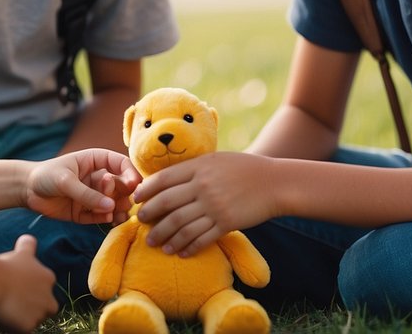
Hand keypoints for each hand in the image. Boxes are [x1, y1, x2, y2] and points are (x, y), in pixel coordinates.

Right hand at [0, 235, 56, 332]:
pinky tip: (2, 315)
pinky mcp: (28, 327)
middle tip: (13, 302)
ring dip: (21, 316)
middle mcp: (49, 298)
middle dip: (33, 308)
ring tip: (5, 306)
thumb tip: (28, 238)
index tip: (16, 288)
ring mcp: (39, 314)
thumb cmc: (3, 266)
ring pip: (32, 320)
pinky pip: (21, 331)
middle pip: (44, 309)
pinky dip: (12, 326)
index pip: (43, 291)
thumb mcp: (19, 253)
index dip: (29, 291)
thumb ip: (28, 245)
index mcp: (48, 278)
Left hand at [23, 149, 140, 223]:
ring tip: (119, 215)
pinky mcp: (86, 212)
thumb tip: (111, 207)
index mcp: (96, 160)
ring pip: (114, 203)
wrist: (25, 191)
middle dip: (124, 195)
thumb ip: (87, 194)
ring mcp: (93, 196)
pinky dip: (106, 219)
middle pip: (121, 186)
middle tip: (121, 203)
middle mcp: (98, 178)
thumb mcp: (65, 181)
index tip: (134, 186)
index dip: (130, 174)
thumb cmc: (45, 176)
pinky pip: (101, 217)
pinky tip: (107, 220)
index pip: (121, 164)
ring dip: (119, 209)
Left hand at [133, 152, 275, 256]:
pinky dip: (187, 247)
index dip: (145, 190)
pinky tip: (180, 252)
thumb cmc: (243, 168)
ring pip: (180, 225)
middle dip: (149, 216)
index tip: (137, 199)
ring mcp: (214, 206)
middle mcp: (203, 186)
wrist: (274, 183)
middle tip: (141, 224)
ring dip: (164, 236)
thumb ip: (192, 168)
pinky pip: (201, 238)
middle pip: (166, 204)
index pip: (162, 179)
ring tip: (155, 243)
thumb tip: (166, 179)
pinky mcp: (226, 223)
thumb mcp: (214, 160)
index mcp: (198, 167)